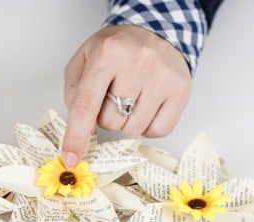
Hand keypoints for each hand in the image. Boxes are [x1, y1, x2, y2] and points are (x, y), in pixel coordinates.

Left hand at [61, 25, 190, 166]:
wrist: (157, 31)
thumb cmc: (117, 50)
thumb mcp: (84, 59)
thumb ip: (75, 93)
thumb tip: (81, 129)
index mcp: (108, 54)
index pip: (87, 104)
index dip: (76, 135)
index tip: (72, 158)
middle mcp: (138, 62)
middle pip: (110, 121)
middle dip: (105, 117)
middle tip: (112, 96)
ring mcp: (162, 77)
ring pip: (133, 130)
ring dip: (126, 122)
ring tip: (131, 98)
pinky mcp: (181, 90)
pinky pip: (157, 131)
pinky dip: (147, 127)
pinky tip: (146, 106)